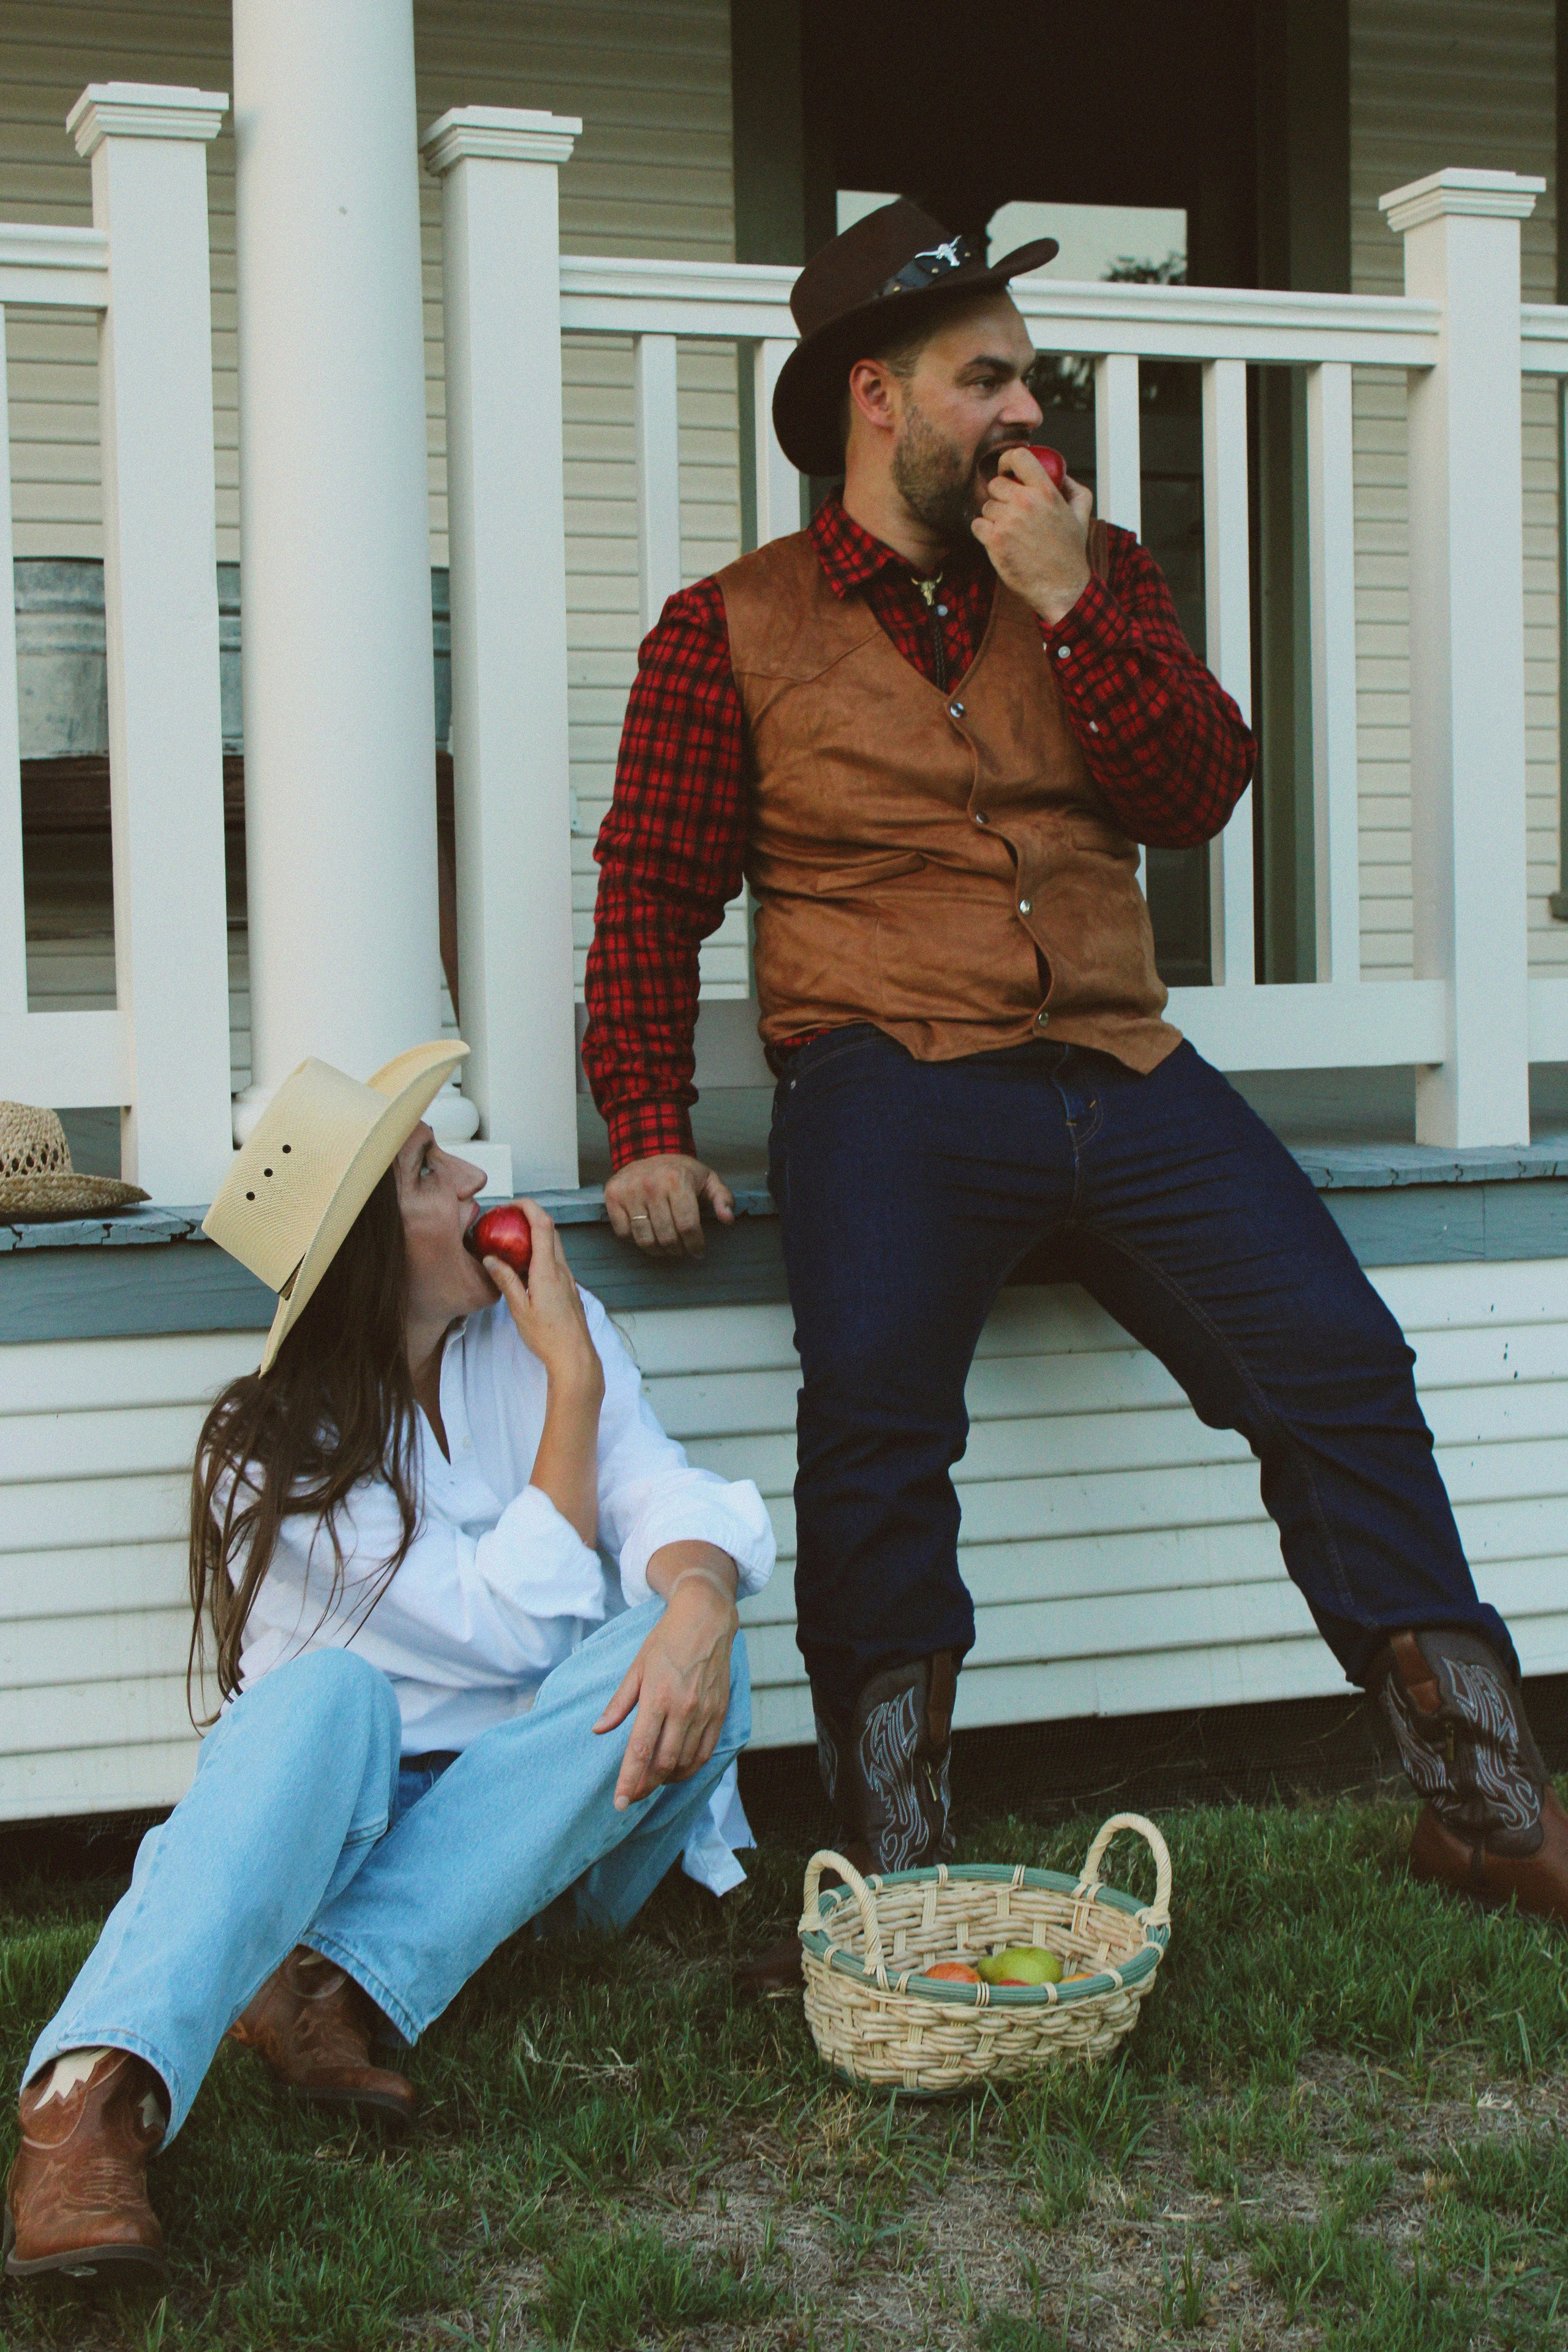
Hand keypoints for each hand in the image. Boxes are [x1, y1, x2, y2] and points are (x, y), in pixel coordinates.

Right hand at [485, 1201, 602, 1398]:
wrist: (575, 1357)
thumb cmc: (547, 1337)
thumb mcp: (519, 1309)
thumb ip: (505, 1281)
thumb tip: (490, 1258)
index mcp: (548, 1270)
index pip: (543, 1225)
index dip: (529, 1207)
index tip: (512, 1203)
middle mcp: (562, 1270)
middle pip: (551, 1230)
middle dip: (531, 1216)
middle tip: (509, 1217)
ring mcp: (568, 1278)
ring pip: (555, 1245)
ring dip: (537, 1234)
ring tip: (513, 1239)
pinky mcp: (569, 1288)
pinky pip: (556, 1261)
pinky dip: (541, 1252)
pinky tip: (526, 1265)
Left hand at [594, 1548, 738, 1808]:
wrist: (706, 1619)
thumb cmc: (666, 1640)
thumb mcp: (636, 1667)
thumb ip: (619, 1703)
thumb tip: (599, 1730)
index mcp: (657, 1697)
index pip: (640, 1750)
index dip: (629, 1780)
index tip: (619, 1802)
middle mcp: (683, 1708)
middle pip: (663, 1763)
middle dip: (646, 1785)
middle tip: (633, 1794)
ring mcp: (704, 1712)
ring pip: (686, 1762)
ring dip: (667, 1778)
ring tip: (652, 1781)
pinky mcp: (720, 1712)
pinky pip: (706, 1752)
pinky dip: (690, 1767)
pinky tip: (677, 1770)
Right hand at [605, 1153, 735, 1260]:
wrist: (648, 1148)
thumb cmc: (681, 1170)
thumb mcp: (708, 1179)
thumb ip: (722, 1198)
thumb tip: (728, 1219)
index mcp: (677, 1181)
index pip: (688, 1226)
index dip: (695, 1245)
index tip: (698, 1252)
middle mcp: (651, 1186)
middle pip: (667, 1237)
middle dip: (678, 1250)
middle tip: (681, 1249)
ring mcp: (629, 1192)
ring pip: (644, 1239)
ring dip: (658, 1250)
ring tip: (665, 1247)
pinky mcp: (613, 1197)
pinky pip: (623, 1233)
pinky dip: (636, 1240)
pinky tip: (647, 1233)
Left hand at [971, 445, 1093, 625]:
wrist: (1061, 587)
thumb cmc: (1070, 552)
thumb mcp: (1081, 514)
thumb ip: (1073, 488)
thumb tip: (1060, 473)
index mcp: (1046, 491)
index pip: (1018, 456)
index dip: (1007, 462)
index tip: (1007, 473)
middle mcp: (1026, 502)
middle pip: (996, 484)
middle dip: (1001, 497)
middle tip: (1011, 513)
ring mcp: (1009, 521)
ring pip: (986, 506)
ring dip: (994, 518)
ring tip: (1011, 533)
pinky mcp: (995, 540)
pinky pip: (977, 524)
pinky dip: (983, 532)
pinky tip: (998, 541)